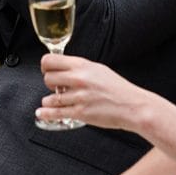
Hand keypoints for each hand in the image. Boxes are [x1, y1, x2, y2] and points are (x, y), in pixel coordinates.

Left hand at [35, 54, 157, 134]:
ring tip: (54, 101)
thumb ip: (80, 68)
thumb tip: (64, 68)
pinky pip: (56, 113)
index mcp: (83, 65)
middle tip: (55, 87)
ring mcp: (79, 97)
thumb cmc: (119, 89)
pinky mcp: (80, 113)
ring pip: (50, 97)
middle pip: (48, 78)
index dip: (45, 65)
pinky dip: (46, 113)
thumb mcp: (99, 70)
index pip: (50, 60)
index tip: (46, 69)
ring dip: (49, 100)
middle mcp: (79, 79)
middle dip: (49, 83)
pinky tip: (42, 113)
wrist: (133, 106)